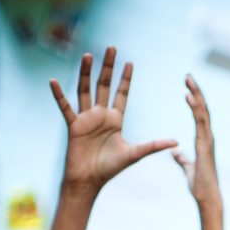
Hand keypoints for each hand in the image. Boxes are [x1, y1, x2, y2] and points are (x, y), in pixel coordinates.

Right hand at [50, 47, 176, 194]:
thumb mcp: (135, 154)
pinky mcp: (73, 125)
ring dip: (86, 73)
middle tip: (112, 47)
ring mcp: (86, 118)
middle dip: (108, 67)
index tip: (130, 62)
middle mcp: (100, 115)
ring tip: (88, 55)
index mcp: (115, 119)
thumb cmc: (110, 168)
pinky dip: (58, 95)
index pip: (121, 94)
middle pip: (104, 85)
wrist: (90, 181)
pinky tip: (53, 81)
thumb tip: (176, 141)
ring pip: (85, 90)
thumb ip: (154, 145)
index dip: (125, 79)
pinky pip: (64, 107)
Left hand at [172, 76, 221, 208]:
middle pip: (203, 109)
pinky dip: (194, 107)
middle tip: (188, 75)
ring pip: (202, 111)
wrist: (207, 198)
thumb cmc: (200, 187)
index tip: (188, 87)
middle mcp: (208, 137)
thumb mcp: (188, 169)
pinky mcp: (204, 145)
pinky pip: (199, 122)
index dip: (195, 101)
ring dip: (196, 94)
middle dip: (196, 91)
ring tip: (188, 78)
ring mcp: (207, 140)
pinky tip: (188, 95)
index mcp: (204, 141)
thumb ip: (182, 160)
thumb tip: (175, 153)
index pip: (199, 116)